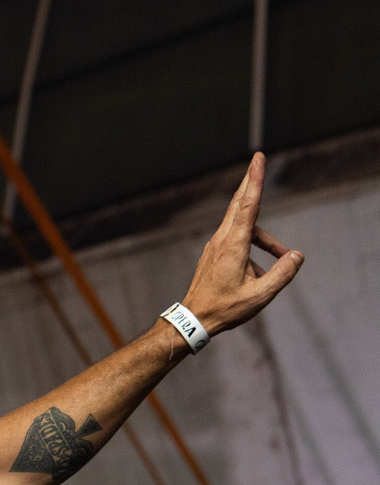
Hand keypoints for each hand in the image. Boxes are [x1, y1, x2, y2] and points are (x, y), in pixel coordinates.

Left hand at [181, 152, 303, 335]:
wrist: (193, 320)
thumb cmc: (224, 309)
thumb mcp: (259, 296)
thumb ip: (282, 275)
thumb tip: (296, 256)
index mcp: (233, 246)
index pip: (248, 205)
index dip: (255, 180)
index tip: (258, 158)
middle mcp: (222, 240)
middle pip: (240, 203)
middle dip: (251, 182)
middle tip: (257, 159)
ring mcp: (215, 246)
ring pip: (242, 225)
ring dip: (264, 235)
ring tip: (282, 257)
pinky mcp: (214, 254)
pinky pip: (237, 239)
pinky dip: (253, 244)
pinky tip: (258, 271)